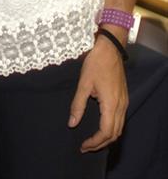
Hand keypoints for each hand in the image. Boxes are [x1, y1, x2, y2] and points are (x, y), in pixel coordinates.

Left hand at [68, 32, 127, 151]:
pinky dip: (111, 129)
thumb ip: (78, 105)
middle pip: (114, 134)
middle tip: (86, 147)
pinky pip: (120, 120)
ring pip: (119, 128)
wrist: (110, 49)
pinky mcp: (123, 98)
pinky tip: (101, 128)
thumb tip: (72, 123)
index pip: (106, 132)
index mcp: (111, 104)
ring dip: (107, 138)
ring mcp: (124, 103)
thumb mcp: (83, 84)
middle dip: (100, 144)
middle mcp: (121, 106)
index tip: (83, 145)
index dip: (94, 142)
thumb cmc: (95, 64)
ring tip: (92, 141)